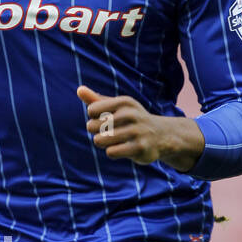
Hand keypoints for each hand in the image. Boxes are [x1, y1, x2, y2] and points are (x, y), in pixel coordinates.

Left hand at [76, 87, 204, 171]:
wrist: (161, 135)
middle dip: (97, 132)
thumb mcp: (117, 107)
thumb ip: (96, 99)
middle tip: (110, 132)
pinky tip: (122, 148)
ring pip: (100, 140)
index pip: (92, 110)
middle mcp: (131, 114)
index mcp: (124, 102)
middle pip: (92, 126)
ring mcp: (136, 131)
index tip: (105, 119)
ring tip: (115, 141)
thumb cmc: (132, 119)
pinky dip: (112, 152)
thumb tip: (79, 89)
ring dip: (103, 143)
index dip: (94, 118)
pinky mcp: (139, 148)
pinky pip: (111, 152)